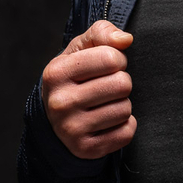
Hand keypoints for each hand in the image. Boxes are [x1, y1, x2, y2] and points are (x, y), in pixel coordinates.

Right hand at [41, 19, 136, 158]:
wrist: (55, 120)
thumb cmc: (75, 77)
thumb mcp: (80, 49)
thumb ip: (102, 33)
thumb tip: (125, 39)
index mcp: (56, 73)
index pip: (111, 58)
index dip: (117, 59)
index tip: (108, 66)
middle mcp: (60, 102)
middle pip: (122, 84)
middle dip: (122, 82)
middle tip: (108, 87)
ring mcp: (71, 129)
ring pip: (125, 109)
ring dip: (122, 105)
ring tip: (105, 104)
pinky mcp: (86, 149)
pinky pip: (126, 132)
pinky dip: (124, 126)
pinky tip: (108, 122)